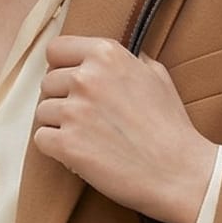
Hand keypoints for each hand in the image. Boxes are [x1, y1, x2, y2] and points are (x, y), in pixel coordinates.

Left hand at [33, 36, 216, 222]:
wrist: (179, 173)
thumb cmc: (171, 128)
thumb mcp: (158, 77)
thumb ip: (131, 60)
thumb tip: (115, 56)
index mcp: (107, 55)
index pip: (57, 49)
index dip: (62, 67)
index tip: (72, 83)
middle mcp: (87, 77)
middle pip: (48, 83)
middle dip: (62, 100)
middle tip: (87, 119)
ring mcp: (74, 111)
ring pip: (43, 112)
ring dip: (59, 126)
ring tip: (88, 138)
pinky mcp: (67, 145)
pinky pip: (41, 139)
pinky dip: (56, 148)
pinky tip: (79, 153)